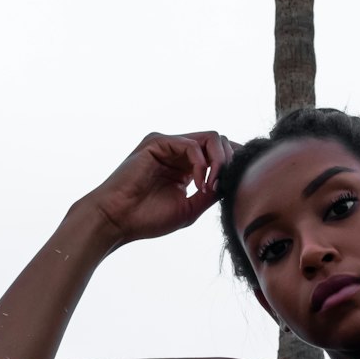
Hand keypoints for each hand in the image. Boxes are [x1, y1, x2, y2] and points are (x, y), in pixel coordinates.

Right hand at [85, 131, 234, 246]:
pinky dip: (202, 164)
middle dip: (230, 162)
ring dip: (220, 162)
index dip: (234, 164)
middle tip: (224, 186)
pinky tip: (199, 183)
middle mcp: (177, 152)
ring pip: (211, 138)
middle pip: (219, 142)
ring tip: (213, 185)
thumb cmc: (147, 219)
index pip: (219, 153)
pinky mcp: (157, 142)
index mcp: (185, 166)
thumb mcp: (190, 208)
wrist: (117, 220)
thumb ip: (211, 192)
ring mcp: (167, 145)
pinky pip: (192, 144)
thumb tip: (234, 182)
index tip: (242, 182)